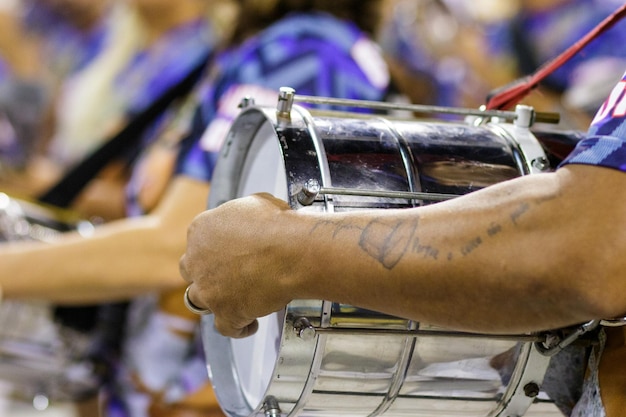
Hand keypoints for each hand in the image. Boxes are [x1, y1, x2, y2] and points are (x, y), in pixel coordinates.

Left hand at [180, 193, 295, 337]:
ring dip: (213, 300)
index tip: (225, 251)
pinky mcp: (225, 313)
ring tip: (231, 300)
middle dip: (205, 273)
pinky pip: (226, 327)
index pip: (197, 241)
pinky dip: (238, 327)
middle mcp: (197, 260)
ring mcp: (208, 289)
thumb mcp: (255, 204)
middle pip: (191, 270)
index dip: (212, 248)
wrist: (290, 250)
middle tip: (224, 274)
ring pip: (198, 300)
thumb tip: (251, 217)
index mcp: (201, 230)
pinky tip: (249, 324)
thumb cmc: (276, 225)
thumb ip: (240, 215)